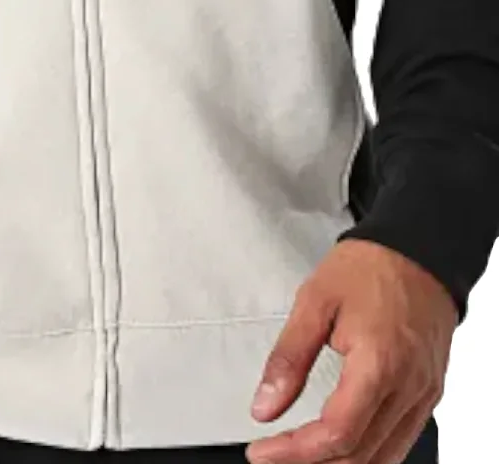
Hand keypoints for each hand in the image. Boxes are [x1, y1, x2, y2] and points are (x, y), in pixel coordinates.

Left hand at [246, 240, 457, 463]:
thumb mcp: (314, 301)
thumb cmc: (370, 267)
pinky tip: (342, 447)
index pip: (336, 433)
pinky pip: (401, 441)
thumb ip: (288, 357)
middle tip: (274, 454)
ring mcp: (423, 394)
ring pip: (382, 457)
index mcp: (378, 363)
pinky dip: (369, 454)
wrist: (417, 250)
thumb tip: (265, 405)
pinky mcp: (429, 393)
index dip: (294, 452)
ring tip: (300, 453)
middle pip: (359, 455)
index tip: (263, 451)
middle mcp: (407, 387)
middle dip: (310, 463)